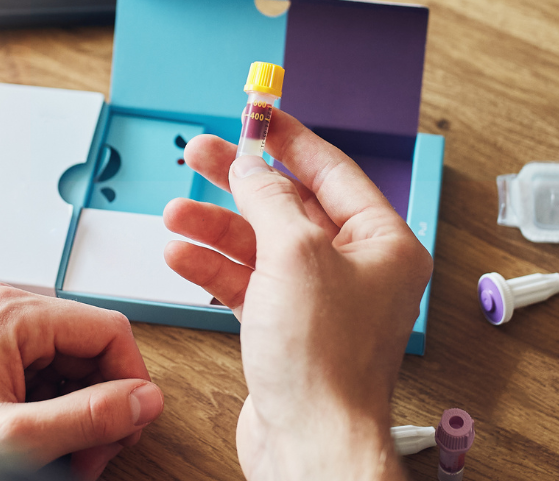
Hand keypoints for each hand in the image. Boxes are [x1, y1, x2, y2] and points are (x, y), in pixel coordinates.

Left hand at [0, 284, 163, 479]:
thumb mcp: (17, 438)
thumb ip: (88, 417)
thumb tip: (146, 400)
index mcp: (12, 313)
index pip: (109, 330)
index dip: (131, 380)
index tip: (130, 424)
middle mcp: (8, 310)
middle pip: (95, 349)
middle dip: (104, 405)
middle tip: (95, 454)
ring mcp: (2, 331)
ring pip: (78, 367)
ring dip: (85, 415)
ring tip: (71, 459)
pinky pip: (54, 377)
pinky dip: (62, 414)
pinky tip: (51, 447)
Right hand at [162, 110, 430, 480]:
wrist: (310, 443)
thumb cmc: (325, 362)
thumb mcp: (293, 254)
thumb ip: (268, 198)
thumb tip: (250, 164)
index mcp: (383, 243)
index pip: (331, 171)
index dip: (288, 140)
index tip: (256, 115)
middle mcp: (356, 269)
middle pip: (289, 205)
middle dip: (238, 181)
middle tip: (198, 155)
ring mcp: (320, 301)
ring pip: (260, 245)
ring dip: (215, 227)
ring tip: (175, 214)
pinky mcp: (287, 330)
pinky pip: (247, 283)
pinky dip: (213, 268)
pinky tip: (182, 256)